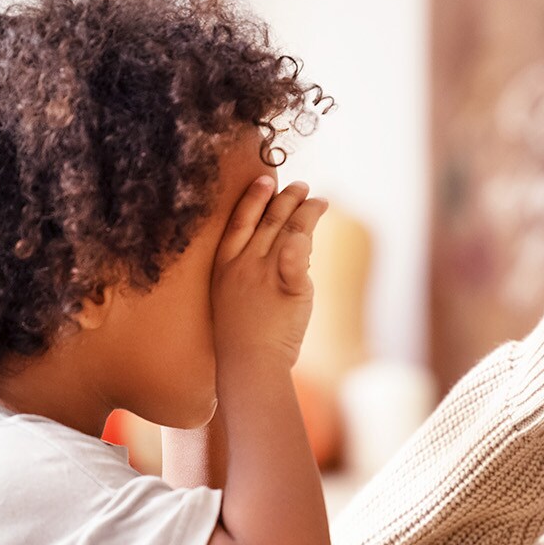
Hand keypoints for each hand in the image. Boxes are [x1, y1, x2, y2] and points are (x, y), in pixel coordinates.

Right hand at [213, 177, 328, 366]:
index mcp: (225, 266)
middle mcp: (244, 264)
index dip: (253, 198)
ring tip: (318, 201)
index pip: (239, 221)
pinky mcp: (291, 287)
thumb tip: (276, 248)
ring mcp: (266, 275)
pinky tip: (318, 214)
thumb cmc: (240, 338)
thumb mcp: (233, 298)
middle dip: (286, 198)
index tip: (265, 179)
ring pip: (289, 229)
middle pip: (268, 220)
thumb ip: (249, 272)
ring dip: (305, 210)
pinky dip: (308, 235)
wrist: (247, 365)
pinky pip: (300, 255)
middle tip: (301, 187)